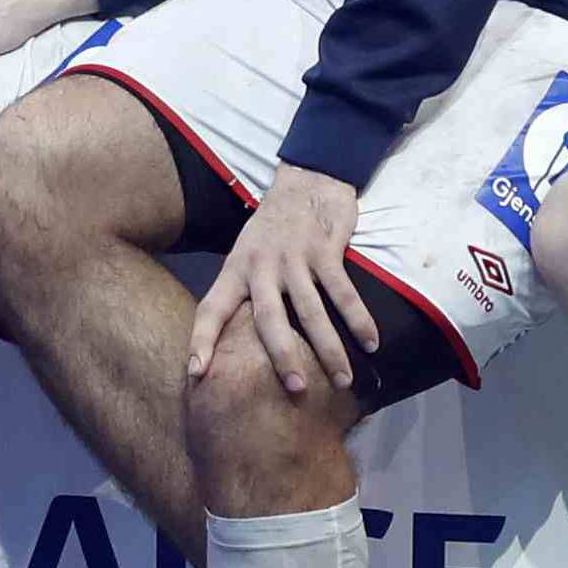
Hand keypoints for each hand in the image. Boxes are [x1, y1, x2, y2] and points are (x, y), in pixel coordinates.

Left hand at [187, 163, 378, 399]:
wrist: (306, 179)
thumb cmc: (274, 227)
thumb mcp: (247, 254)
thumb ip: (245, 290)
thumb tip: (238, 342)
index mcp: (236, 269)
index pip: (211, 308)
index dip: (202, 340)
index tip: (196, 372)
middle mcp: (261, 266)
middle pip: (268, 317)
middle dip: (282, 355)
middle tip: (295, 388)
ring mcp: (294, 257)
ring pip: (311, 310)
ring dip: (329, 347)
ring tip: (343, 380)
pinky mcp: (324, 249)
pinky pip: (343, 291)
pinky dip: (359, 318)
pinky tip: (371, 343)